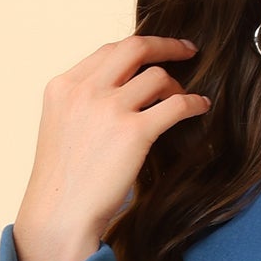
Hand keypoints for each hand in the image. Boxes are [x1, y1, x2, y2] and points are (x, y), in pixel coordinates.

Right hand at [11, 34, 210, 260]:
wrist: (59, 215)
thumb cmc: (63, 185)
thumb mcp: (61, 130)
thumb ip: (83, 107)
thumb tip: (119, 96)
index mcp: (63, 87)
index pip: (107, 52)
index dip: (136, 50)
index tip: (153, 52)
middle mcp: (85, 90)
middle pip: (133, 47)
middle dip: (165, 44)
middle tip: (187, 50)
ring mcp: (109, 108)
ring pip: (157, 75)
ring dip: (176, 85)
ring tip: (184, 99)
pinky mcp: (133, 132)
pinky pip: (175, 105)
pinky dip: (193, 103)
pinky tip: (201, 107)